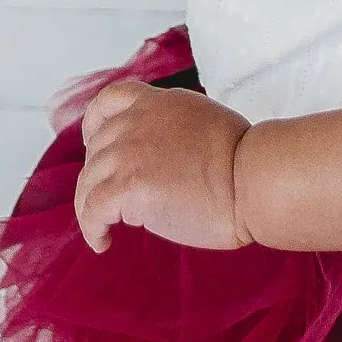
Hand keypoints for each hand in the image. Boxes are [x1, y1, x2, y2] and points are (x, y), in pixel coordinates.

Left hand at [75, 80, 252, 254]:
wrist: (253, 180)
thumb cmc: (244, 163)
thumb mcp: (204, 122)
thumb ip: (174, 129)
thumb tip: (161, 156)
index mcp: (159, 103)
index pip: (111, 100)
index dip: (94, 122)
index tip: (92, 141)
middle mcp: (138, 122)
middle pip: (96, 148)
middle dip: (98, 175)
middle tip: (111, 200)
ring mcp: (130, 153)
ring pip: (88, 181)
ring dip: (90, 206)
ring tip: (102, 227)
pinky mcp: (128, 187)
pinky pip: (92, 210)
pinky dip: (92, 229)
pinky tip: (102, 242)